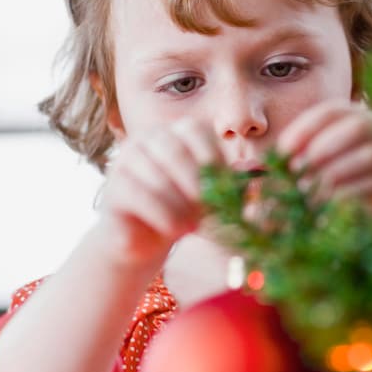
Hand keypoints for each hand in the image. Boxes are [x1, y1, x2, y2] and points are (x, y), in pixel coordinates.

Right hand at [95, 117, 218, 264]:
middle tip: (209, 208)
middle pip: (174, 149)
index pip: (195, 131)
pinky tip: (175, 230)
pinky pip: (139, 195)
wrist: (144, 240)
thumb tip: (258, 170)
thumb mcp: (212, 195)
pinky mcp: (113, 187)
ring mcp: (126, 160)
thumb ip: (232, 182)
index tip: (223, 186)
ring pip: (157, 175)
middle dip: (196, 181)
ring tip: (193, 227)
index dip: (212, 157)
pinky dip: (162, 214)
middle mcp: (147, 139)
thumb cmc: (184, 211)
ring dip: (180, 204)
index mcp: (174, 133)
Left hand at [278, 102, 371, 212]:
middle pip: (358, 126)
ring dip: (335, 171)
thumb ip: (294, 165)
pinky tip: (329, 203)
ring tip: (309, 190)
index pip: (333, 111)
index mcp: (360, 116)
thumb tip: (265, 170)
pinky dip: (350, 191)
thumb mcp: (314, 172)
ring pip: (370, 154)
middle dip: (323, 147)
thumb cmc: (340, 187)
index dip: (306, 128)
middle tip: (297, 170)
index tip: (283, 151)